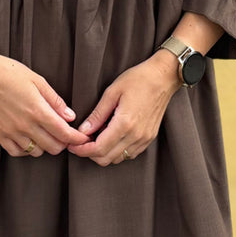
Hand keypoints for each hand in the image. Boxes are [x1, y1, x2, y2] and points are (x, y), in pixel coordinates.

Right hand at [0, 44, 90, 156]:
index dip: (77, 138)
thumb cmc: (9, 72)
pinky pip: (17, 152)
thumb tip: (70, 117)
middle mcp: (25, 125)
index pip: (64, 133)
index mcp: (37, 110)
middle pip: (53, 147)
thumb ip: (55, 101)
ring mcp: (11, 132)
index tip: (83, 138)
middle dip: (63, 142)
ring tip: (46, 134)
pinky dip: (27, 150)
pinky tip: (30, 139)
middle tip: (64, 133)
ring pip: (37, 152)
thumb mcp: (37, 80)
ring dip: (45, 146)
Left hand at [66, 51, 181, 165]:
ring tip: (95, 139)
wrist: (163, 77)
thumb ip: (97, 115)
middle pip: (106, 158)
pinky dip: (116, 151)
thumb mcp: (112, 92)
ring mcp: (144, 139)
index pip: (98, 149)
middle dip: (89, 154)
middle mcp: (136, 135)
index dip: (82, 151)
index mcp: (125, 123)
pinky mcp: (149, 138)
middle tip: (80, 143)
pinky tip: (110, 138)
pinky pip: (129, 154)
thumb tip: (83, 131)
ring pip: (117, 159)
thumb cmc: (138, 79)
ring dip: (103, 153)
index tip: (72, 146)